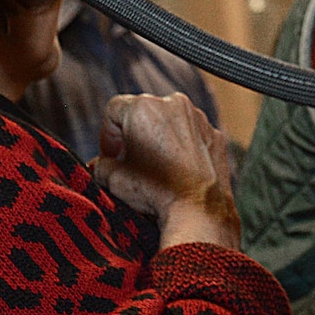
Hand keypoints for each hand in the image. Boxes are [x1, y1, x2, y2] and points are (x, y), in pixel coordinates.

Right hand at [93, 93, 239, 250]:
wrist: (198, 210)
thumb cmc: (156, 192)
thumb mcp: (114, 180)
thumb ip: (100, 165)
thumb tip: (101, 166)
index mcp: (143, 108)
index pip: (113, 110)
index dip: (107, 134)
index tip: (111, 156)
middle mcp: (172, 104)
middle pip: (142, 113)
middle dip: (133, 135)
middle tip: (130, 163)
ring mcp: (197, 118)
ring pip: (169, 122)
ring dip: (159, 139)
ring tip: (155, 169)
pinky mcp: (214, 134)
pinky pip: (192, 135)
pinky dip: (183, 148)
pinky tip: (177, 172)